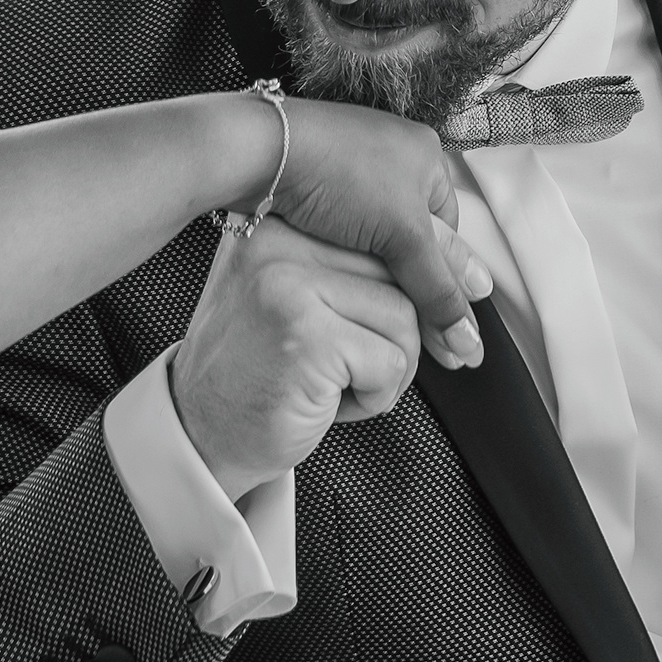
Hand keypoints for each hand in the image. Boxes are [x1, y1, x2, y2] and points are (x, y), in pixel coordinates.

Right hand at [170, 219, 432, 502]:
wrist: (202, 433)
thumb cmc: (257, 372)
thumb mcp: (297, 303)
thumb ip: (350, 273)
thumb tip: (457, 264)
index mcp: (278, 229)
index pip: (380, 234)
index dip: (425, 275)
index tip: (459, 297)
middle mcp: (278, 245)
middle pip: (399, 273)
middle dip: (405, 332)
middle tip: (366, 369)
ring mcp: (289, 287)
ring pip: (403, 317)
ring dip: (389, 369)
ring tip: (339, 385)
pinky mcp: (306, 337)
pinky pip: (390, 362)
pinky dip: (376, 396)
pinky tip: (331, 402)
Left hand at [266, 97, 490, 368]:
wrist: (260, 152)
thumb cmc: (338, 174)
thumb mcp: (401, 235)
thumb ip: (438, 288)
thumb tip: (467, 338)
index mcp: (426, 156)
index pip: (450, 233)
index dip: (447, 279)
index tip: (442, 323)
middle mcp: (394, 157)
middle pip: (415, 237)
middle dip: (413, 278)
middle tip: (408, 322)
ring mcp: (352, 168)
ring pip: (377, 237)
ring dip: (377, 270)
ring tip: (370, 301)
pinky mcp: (317, 183)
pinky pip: (344, 228)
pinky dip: (344, 254)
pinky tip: (337, 276)